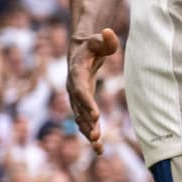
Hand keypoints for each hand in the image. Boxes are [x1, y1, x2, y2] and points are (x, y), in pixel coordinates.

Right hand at [68, 28, 118, 152]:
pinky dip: (91, 134)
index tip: (96, 115)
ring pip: (80, 118)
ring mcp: (76, 98)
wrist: (80, 51)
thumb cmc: (92, 45)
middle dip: (87, 122)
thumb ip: (106, 39)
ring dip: (88, 133)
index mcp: (76, 72)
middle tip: (96, 135)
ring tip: (98, 147)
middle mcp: (73, 87)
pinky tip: (99, 149)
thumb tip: (109, 32)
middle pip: (78, 108)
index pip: (80, 89)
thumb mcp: (99, 40)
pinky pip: (84, 121)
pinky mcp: (81, 104)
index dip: (86, 102)